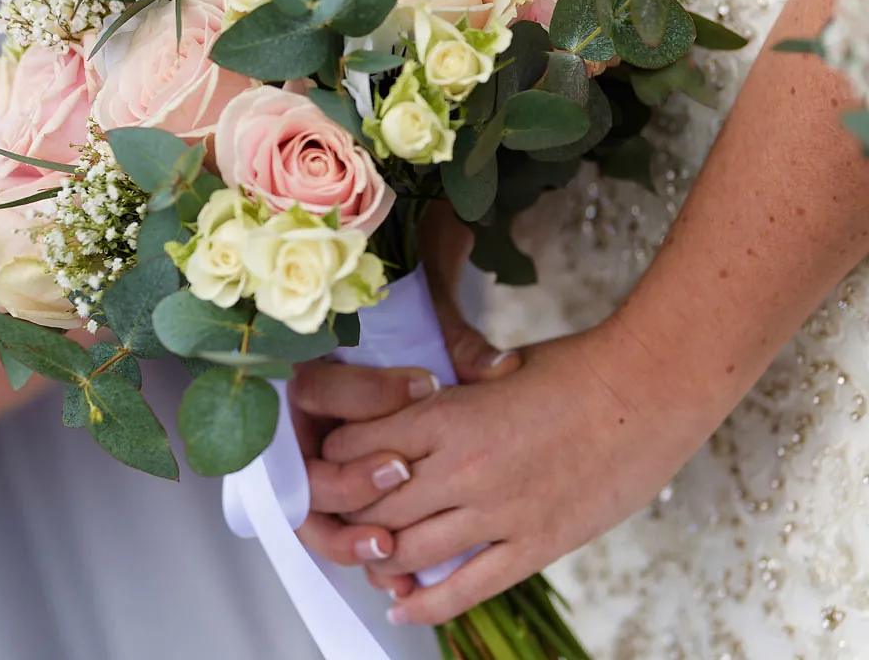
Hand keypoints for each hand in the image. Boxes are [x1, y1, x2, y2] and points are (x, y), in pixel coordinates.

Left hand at [302, 318, 718, 624]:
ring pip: (408, 552)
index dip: (335, 459)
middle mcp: (461, 467)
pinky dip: (425, 605)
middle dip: (348, 515)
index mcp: (445, 414)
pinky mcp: (535, 545)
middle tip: (339, 521)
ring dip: (378, 560)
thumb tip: (408, 414)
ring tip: (369, 560)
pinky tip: (401, 610)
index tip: (332, 466)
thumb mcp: (488, 371)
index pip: (357, 447)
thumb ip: (445, 401)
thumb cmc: (571, 369)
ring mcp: (498, 511)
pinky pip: (465, 588)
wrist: (646, 390)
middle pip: (374, 505)